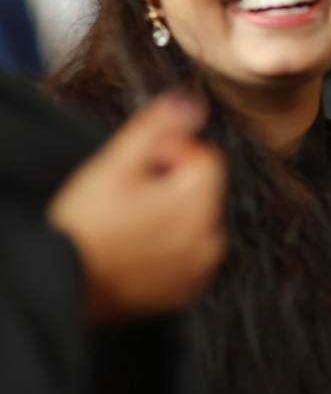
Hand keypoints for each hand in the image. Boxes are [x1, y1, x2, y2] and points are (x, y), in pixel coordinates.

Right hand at [46, 91, 225, 321]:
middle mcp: (208, 239)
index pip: (204, 156)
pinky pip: (189, 256)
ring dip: (172, 215)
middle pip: (201, 189)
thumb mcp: (115, 164)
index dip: (169, 154)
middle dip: (171, 183)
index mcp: (197, 204)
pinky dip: (171, 248)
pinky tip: (136, 247)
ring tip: (129, 223)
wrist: (59, 283)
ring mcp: (198, 269)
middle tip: (127, 196)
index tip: (139, 168)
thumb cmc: (84, 224)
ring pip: (196, 221)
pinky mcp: (184, 291)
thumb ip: (158, 127)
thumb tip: (193, 102)